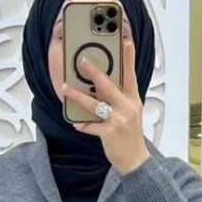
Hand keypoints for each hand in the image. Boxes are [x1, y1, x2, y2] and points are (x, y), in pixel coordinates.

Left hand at [60, 35, 149, 174]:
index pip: (131, 75)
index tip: (126, 42)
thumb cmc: (130, 134)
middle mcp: (127, 107)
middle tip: (83, 61)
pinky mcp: (110, 133)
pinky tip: (76, 123)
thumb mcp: (130, 112)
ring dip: (78, 96)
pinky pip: (91, 126)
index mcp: (133, 99)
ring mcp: (119, 120)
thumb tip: (99, 85)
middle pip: (109, 85)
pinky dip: (82, 124)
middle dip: (95, 72)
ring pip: (95, 104)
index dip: (129, 58)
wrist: (135, 160)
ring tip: (66, 88)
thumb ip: (119, 98)